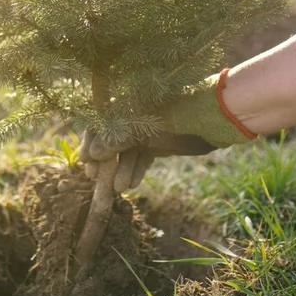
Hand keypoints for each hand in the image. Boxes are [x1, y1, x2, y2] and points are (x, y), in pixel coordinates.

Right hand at [79, 128, 217, 192]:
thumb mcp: (142, 131)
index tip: (85, 162)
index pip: (99, 123)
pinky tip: (131, 185)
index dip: (89, 142)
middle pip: (110, 140)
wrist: (210, 119)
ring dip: (121, 170)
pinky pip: (141, 158)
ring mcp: (145, 131)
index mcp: (126, 106)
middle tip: (96, 180)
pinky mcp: (157, 144)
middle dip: (104, 161)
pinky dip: (136, 170)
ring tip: (118, 189)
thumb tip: (91, 155)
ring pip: (126, 153)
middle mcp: (132, 117)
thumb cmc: (174, 119)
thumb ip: (115, 141)